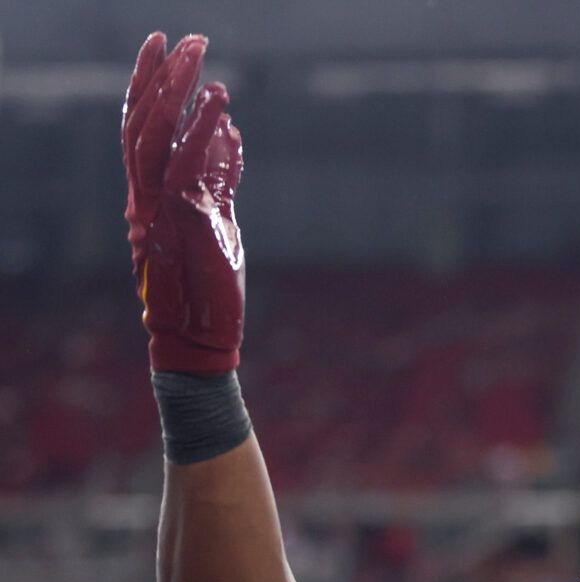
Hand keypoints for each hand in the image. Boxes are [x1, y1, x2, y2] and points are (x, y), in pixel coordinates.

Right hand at [122, 32, 245, 373]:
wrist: (201, 337)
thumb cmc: (209, 285)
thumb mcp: (218, 221)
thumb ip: (218, 179)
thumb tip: (228, 134)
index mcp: (151, 194)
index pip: (145, 128)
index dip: (154, 87)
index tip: (170, 50)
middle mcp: (146, 196)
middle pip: (143, 121)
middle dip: (163, 76)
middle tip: (185, 39)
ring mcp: (158, 208)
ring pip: (154, 135)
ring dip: (177, 92)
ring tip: (199, 57)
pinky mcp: (180, 223)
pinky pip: (185, 167)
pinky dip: (201, 132)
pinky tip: (219, 105)